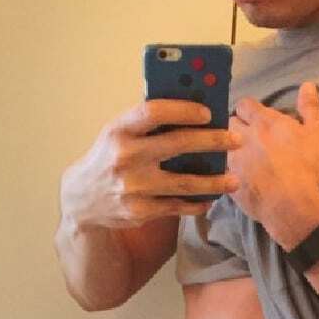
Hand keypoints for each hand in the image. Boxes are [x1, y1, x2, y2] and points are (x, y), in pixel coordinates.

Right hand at [60, 99, 241, 227]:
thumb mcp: (117, 132)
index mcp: (120, 129)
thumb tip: (192, 107)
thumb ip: (146, 123)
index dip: (184, 110)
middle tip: (237, 141)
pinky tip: (211, 199)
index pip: (155, 111)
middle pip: (178, 145)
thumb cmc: (109, 157)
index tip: (209, 112)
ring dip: (214, 182)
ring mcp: (133, 186)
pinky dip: (197, 203)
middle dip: (213, 141)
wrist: (81, 197)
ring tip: (235, 180)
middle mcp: (125, 156)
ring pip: (184, 183)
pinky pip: (176, 206)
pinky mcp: (140, 211)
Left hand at [227, 81, 318, 245]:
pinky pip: (221, 172)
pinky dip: (226, 172)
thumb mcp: (318, 133)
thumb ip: (311, 107)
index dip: (248, 110)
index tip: (255, 118)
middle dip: (235, 127)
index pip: (243, 104)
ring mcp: (233, 161)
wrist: (291, 205)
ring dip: (229, 149)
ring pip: (222, 147)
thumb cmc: (307, 167)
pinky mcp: (229, 182)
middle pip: (228, 123)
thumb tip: (307, 84)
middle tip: (246, 137)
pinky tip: (235, 176)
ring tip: (240, 157)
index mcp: (263, 121)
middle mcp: (243, 137)